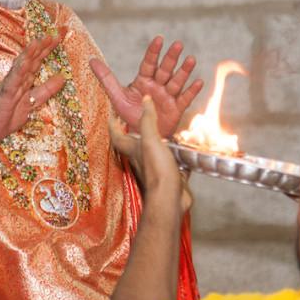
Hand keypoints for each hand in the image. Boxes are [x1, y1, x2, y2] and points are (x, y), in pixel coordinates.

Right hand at [0, 35, 65, 145]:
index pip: (39, 60)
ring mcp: (9, 85)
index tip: (62, 33)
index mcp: (24, 80)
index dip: (50, 47)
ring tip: (40, 40)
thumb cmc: (5, 116)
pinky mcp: (4, 95)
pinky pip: (12, 82)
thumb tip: (63, 77)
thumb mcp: (32, 103)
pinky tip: (25, 61)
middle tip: (57, 31)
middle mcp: (17, 78)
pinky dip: (18, 71)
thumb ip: (46, 90)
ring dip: (30, 53)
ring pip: (21, 66)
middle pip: (32, 58)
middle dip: (44, 45)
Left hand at [90, 36, 202, 137]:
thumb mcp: (116, 96)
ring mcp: (168, 96)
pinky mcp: (176, 108)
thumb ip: (106, 78)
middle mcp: (157, 85)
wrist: (140, 135)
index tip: (159, 38)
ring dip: (184, 71)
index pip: (148, 63)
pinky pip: (185, 99)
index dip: (153, 52)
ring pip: (176, 81)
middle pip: (164, 69)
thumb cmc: (129, 114)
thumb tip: (91, 60)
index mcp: (143, 80)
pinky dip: (192, 91)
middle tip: (178, 44)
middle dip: (171, 58)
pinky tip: (199, 82)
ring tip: (191, 59)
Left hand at [109, 97, 189, 212]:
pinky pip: (175, 162)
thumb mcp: (150, 141)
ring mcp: (155, 168)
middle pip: (135, 143)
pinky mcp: (171, 175)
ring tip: (169, 129)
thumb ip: (148, 121)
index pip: (116, 134)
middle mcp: (141, 158)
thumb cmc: (156, 171)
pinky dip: (180, 155)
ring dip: (162, 142)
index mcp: (131, 149)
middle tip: (144, 118)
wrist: (170, 199)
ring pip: (156, 152)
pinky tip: (187, 149)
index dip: (113, 123)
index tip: (114, 113)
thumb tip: (145, 100)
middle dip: (137, 131)